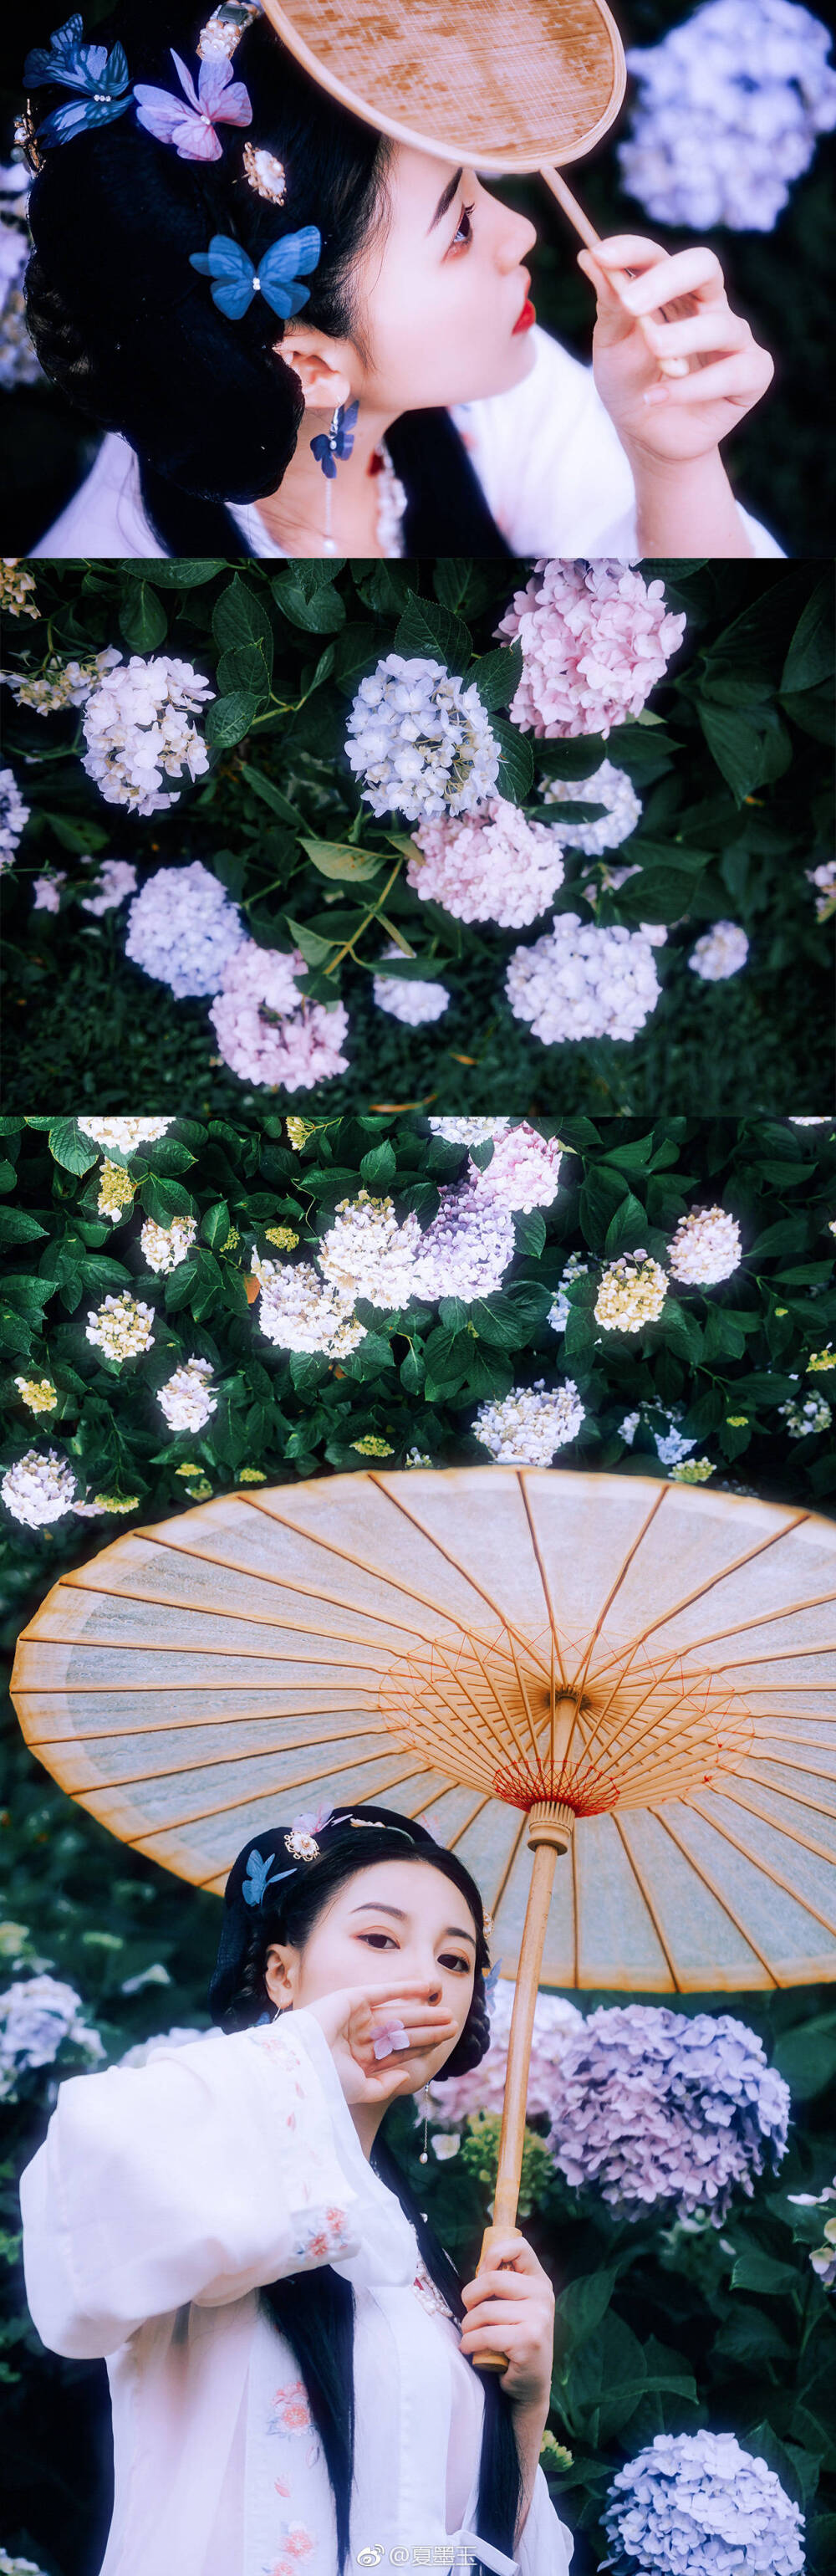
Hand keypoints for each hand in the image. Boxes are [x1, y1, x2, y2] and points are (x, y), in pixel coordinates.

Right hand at [304, 1978, 458, 2107]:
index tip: (443, 2044)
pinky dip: (406, 1988)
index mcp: (362, 2060)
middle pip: (403, 2032)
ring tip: (447, 2013)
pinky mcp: (353, 1998)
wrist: (301, 2060)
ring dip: (424, 2013)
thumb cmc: (327, 2079)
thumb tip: (407, 2077)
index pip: (399, 2052)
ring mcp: (358, 2018)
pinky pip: (385, 1992)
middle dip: (428, 2029)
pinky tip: (427, 1988)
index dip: (422, 2047)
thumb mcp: (360, 2091)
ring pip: (399, 2014)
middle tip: (453, 2025)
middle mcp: (361, 2038)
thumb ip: (384, 2086)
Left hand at [459, 2230, 554, 2413]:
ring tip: (470, 2336)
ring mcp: (539, 2318)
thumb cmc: (513, 2341)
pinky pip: (485, 2334)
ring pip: (484, 2310)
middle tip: (469, 2313)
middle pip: (492, 2279)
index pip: (519, 2246)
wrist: (529, 2386)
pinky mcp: (529, 2341)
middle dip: (469, 2298)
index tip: (481, 2274)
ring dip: (468, 2326)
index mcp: (539, 2281)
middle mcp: (543, 2296)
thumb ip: (502, 2285)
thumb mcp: (513, 2307)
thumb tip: (478, 2266)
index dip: (494, 2254)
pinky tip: (469, 2349)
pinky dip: (469, 2343)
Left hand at [579, 233, 773, 466]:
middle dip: (667, 279)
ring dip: (683, 338)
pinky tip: (657, 398)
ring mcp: (734, 337)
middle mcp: (708, 305)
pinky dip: (693, 387)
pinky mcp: (753, 372)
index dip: (632, 250)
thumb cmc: (631, 385)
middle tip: (632, 303)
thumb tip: (588, 257)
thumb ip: (609, 305)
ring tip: (654, 351)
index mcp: (673, 290)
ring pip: (720, 325)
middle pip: (703, 267)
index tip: (600, 256)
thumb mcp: (612, 346)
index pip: (658, 255)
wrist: (648, 439)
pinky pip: (732, 372)